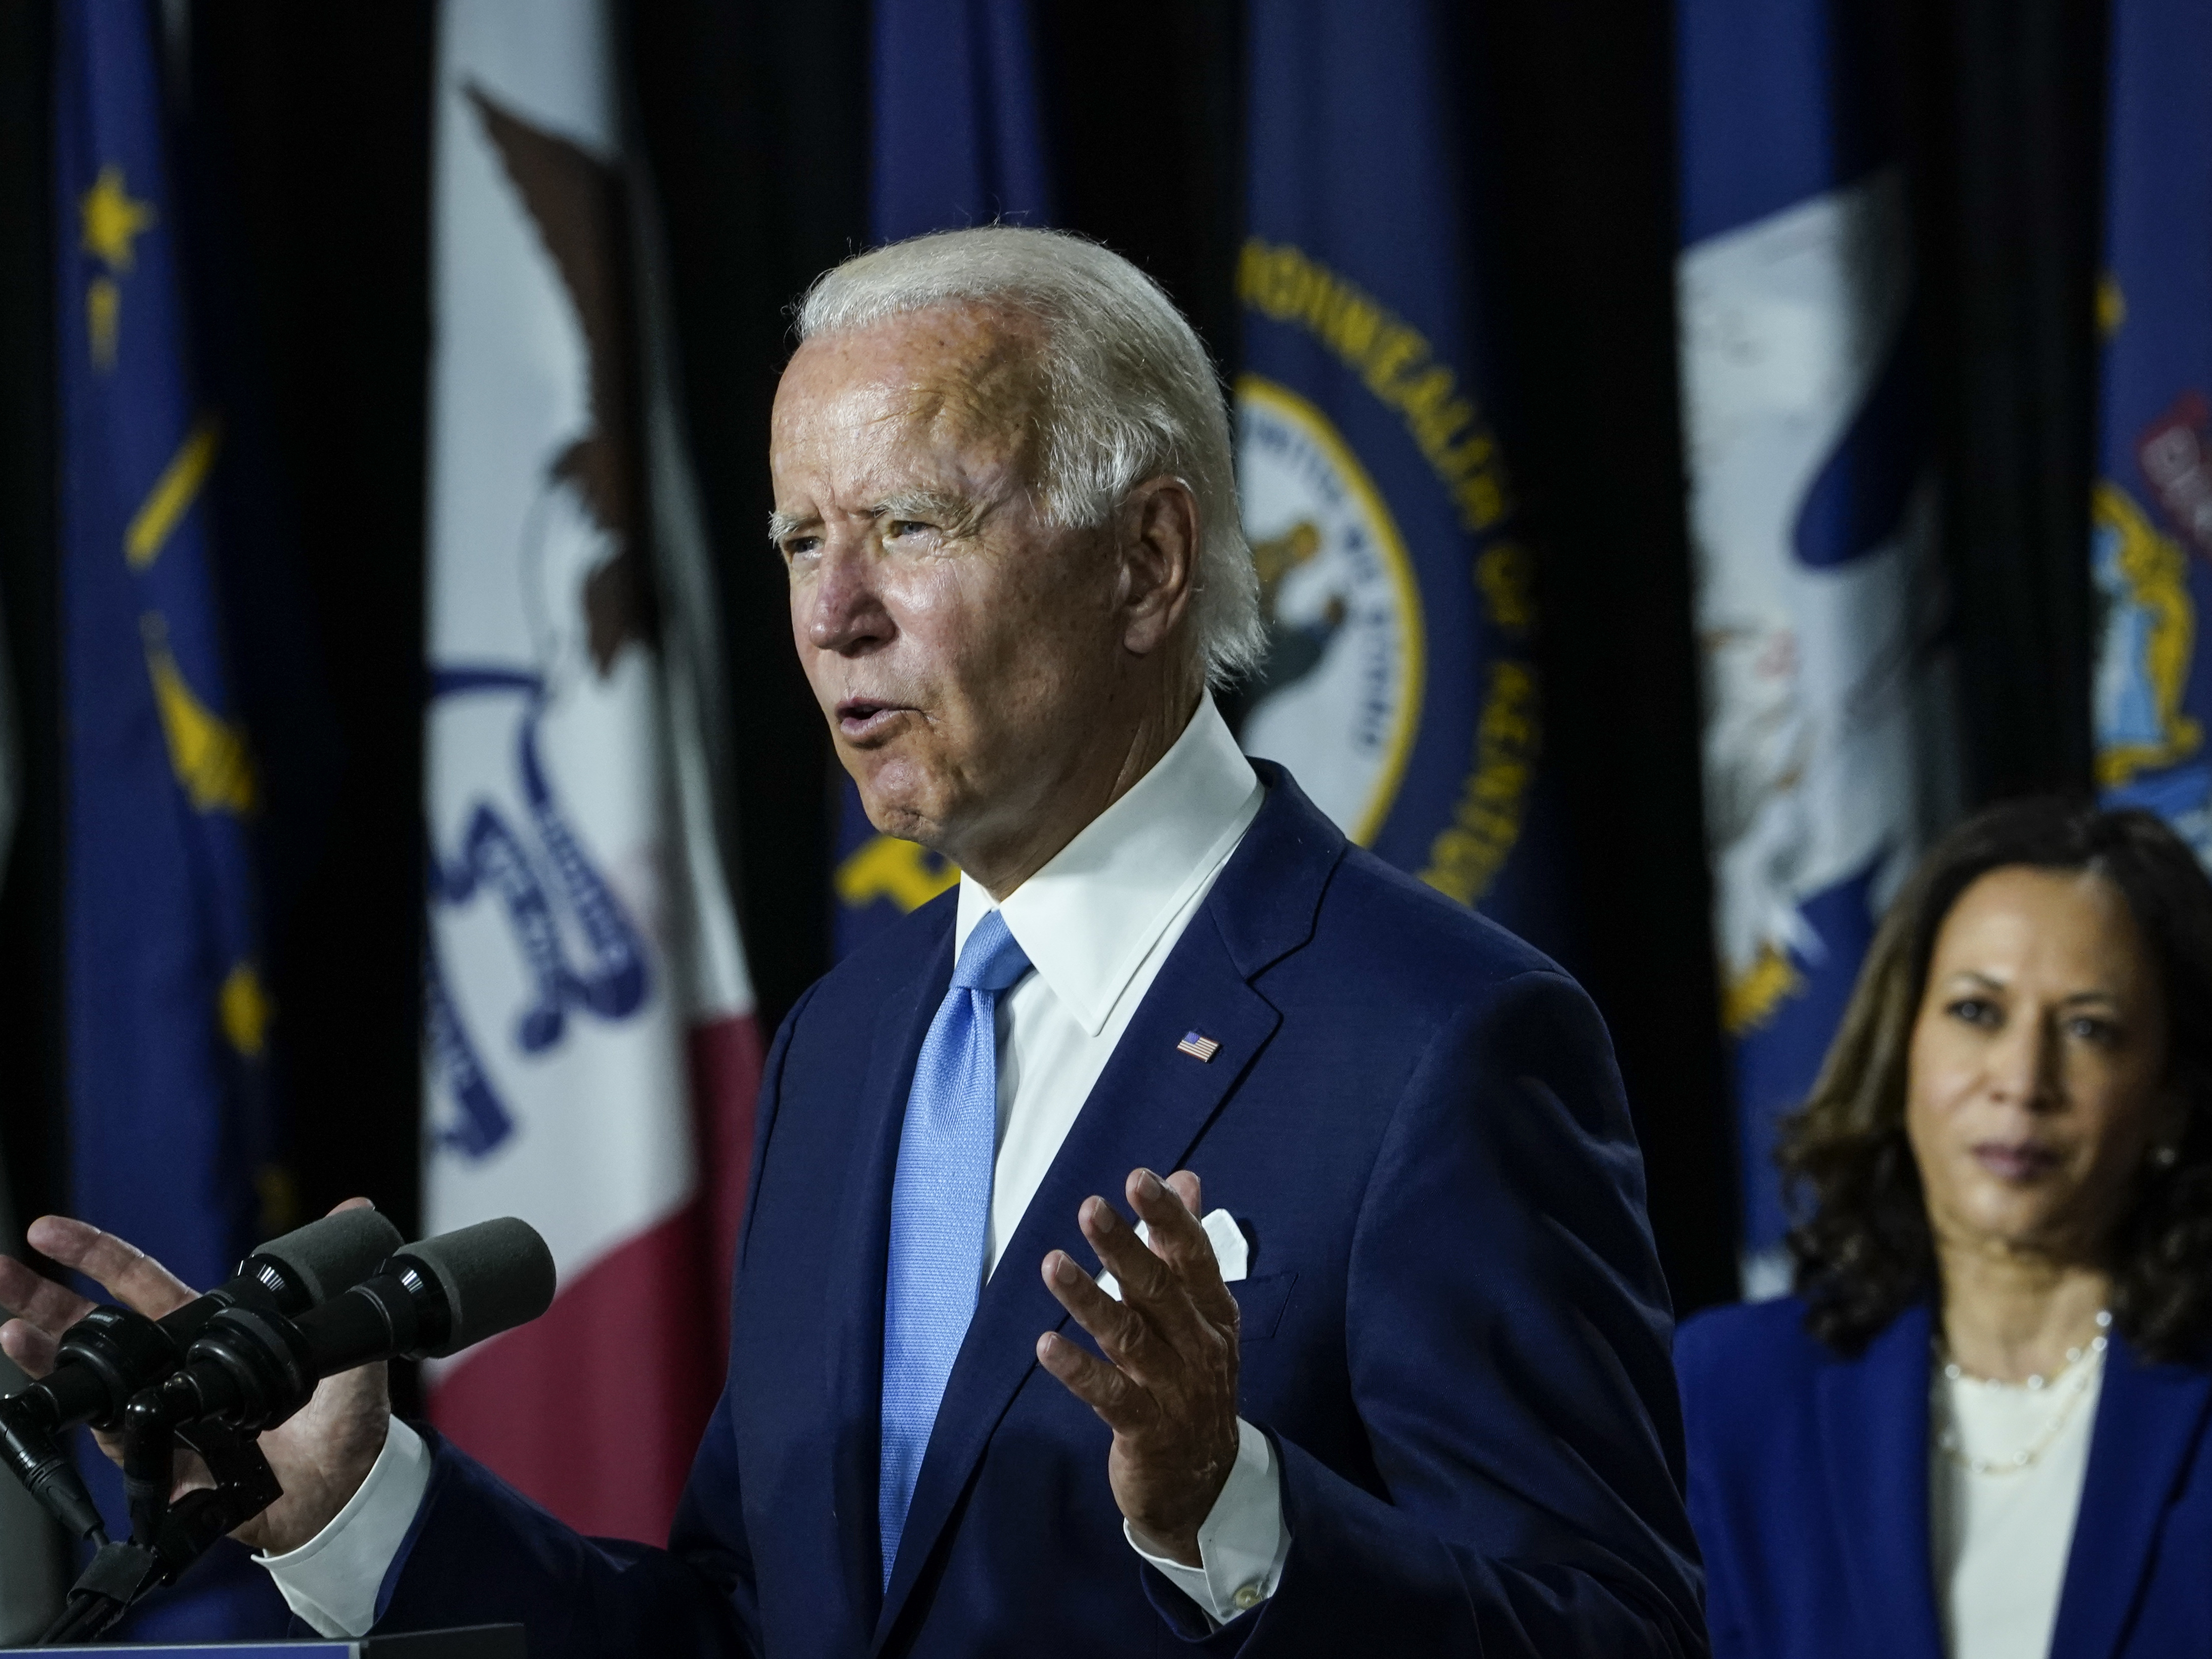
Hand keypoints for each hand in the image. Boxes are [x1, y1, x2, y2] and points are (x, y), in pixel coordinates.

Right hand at [0, 1201, 393, 1555]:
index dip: (93, 1254)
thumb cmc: (339, 1414)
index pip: (137, 1280)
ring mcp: (158, 1412)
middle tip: (0, 1271)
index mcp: (206, 1328)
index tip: (46, 1229)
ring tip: (11, 1331)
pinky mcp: (160, 1458)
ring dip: (44, 1357)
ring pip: (89, 1381)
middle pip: (92, 1326)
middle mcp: (171, 1367)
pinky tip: (69, 1400)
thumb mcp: (343, 1339)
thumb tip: (355, 1210)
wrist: (344, 1486)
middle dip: (39, 1298)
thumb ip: (339, 1282)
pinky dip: (91, 1420)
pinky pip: (115, 1438)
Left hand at [1037, 1168, 1239, 1566]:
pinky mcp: (1146, 1432)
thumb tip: (1186, 1178)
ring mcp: (1174, 1391)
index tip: (1139, 1179)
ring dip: (1090, 1299)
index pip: (1194, 1257)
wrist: (1205, 1485)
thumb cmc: (1192, 1382)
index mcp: (1214, 1315)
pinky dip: (1079, 1370)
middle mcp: (1199, 1348)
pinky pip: (1110, 1396)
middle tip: (1090, 1208)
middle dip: (1125, 1247)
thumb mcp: (1200, 1316)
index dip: (1169, 1218)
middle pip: (1160, 1291)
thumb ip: (1185, 1247)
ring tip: (1052, 1263)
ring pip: (1131, 1338)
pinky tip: (1046, 1344)